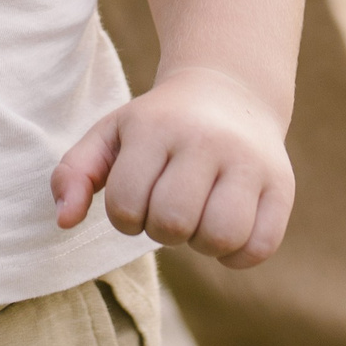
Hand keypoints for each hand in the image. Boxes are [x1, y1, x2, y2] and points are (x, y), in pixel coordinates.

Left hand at [51, 67, 293, 266]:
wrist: (228, 90)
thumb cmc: (157, 126)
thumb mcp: (109, 135)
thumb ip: (74, 173)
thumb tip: (64, 221)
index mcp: (156, 127)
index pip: (125, 205)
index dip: (125, 216)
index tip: (138, 197)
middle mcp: (206, 139)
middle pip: (172, 222)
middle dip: (162, 230)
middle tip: (169, 209)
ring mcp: (249, 161)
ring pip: (221, 237)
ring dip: (201, 244)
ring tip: (198, 218)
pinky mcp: (281, 184)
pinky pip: (259, 247)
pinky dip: (237, 254)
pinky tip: (227, 229)